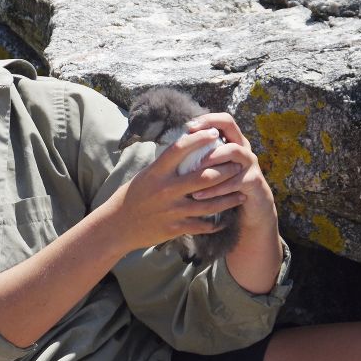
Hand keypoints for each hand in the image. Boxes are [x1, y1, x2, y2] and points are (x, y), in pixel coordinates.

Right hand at [105, 127, 245, 251]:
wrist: (117, 227)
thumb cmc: (132, 197)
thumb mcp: (145, 175)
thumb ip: (165, 165)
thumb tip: (184, 148)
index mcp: (156, 172)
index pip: (180, 149)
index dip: (199, 138)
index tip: (214, 132)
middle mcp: (166, 190)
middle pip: (204, 177)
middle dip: (225, 170)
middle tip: (238, 164)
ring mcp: (172, 210)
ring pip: (210, 204)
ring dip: (229, 198)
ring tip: (242, 193)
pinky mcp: (175, 228)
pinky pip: (203, 225)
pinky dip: (217, 222)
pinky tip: (227, 218)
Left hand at [184, 113, 277, 232]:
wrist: (253, 206)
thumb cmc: (226, 185)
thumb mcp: (214, 169)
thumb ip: (200, 158)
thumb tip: (170, 150)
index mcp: (233, 141)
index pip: (223, 119)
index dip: (207, 119)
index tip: (188, 126)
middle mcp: (243, 147)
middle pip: (230, 127)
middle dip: (207, 134)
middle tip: (188, 141)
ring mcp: (251, 163)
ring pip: (233, 151)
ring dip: (212, 157)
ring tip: (193, 168)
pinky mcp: (254, 180)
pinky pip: (235, 181)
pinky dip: (216, 188)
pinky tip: (198, 195)